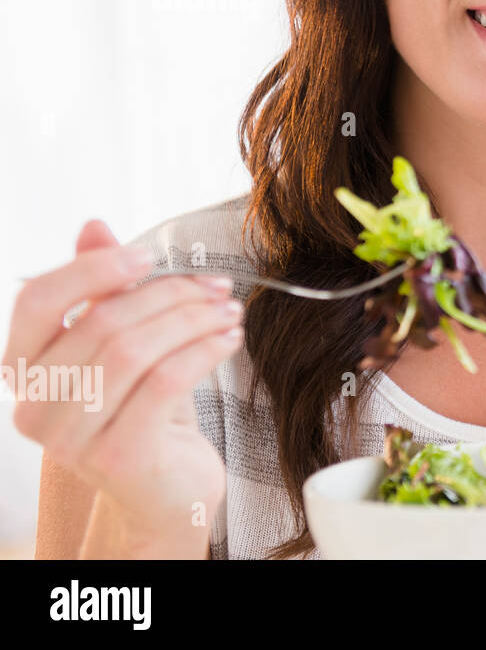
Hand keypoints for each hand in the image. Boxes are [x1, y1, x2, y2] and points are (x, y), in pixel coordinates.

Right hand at [7, 220, 241, 548]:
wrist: (168, 491)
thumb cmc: (145, 411)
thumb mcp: (122, 345)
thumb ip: (101, 290)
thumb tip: (95, 226)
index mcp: (24, 369)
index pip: (36, 302)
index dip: (92, 270)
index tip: (148, 255)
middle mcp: (34, 406)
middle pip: (102, 323)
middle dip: (169, 294)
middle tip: (216, 286)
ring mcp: (71, 437)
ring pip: (135, 351)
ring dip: (193, 320)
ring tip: (229, 311)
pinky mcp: (119, 455)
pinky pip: (164, 382)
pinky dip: (204, 351)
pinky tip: (230, 340)